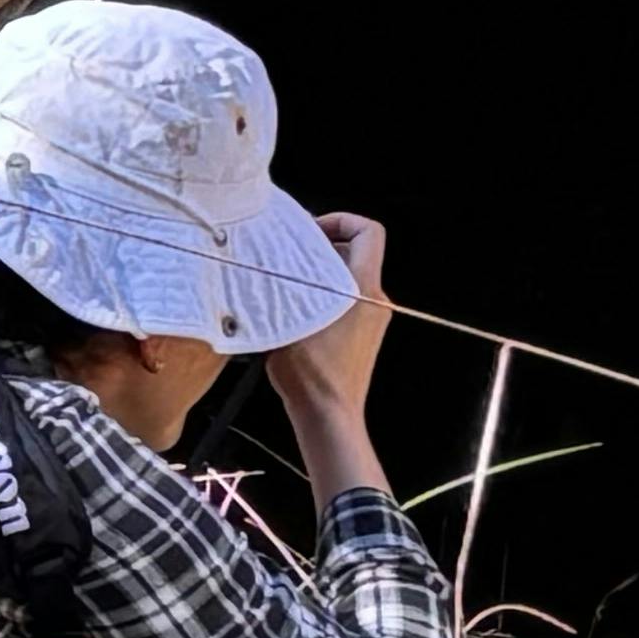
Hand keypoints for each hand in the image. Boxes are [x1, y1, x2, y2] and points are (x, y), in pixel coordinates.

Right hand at [261, 213, 392, 507]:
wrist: (329, 417)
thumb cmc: (311, 372)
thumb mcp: (287, 319)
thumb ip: (280, 287)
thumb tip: (263, 261)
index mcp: (364, 287)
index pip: (369, 232)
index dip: (341, 220)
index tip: (309, 232)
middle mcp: (375, 299)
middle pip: (354, 253)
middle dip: (320, 248)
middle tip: (286, 256)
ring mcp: (372, 319)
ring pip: (347, 278)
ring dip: (318, 274)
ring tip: (284, 283)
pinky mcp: (363, 337)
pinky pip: (345, 301)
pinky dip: (322, 296)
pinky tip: (292, 311)